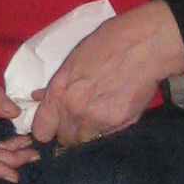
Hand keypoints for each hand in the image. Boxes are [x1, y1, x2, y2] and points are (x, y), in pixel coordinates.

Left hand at [26, 0, 183, 147]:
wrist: (145, 45)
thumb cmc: (108, 43)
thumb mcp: (74, 59)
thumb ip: (55, 84)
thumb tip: (38, 98)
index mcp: (59, 91)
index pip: (41, 131)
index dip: (46, 129)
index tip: (52, 125)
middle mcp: (75, 110)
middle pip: (64, 139)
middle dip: (69, 130)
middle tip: (79, 116)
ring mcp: (98, 120)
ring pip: (85, 141)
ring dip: (88, 132)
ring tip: (97, 114)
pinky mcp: (121, 124)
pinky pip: (107, 136)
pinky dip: (107, 129)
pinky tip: (113, 111)